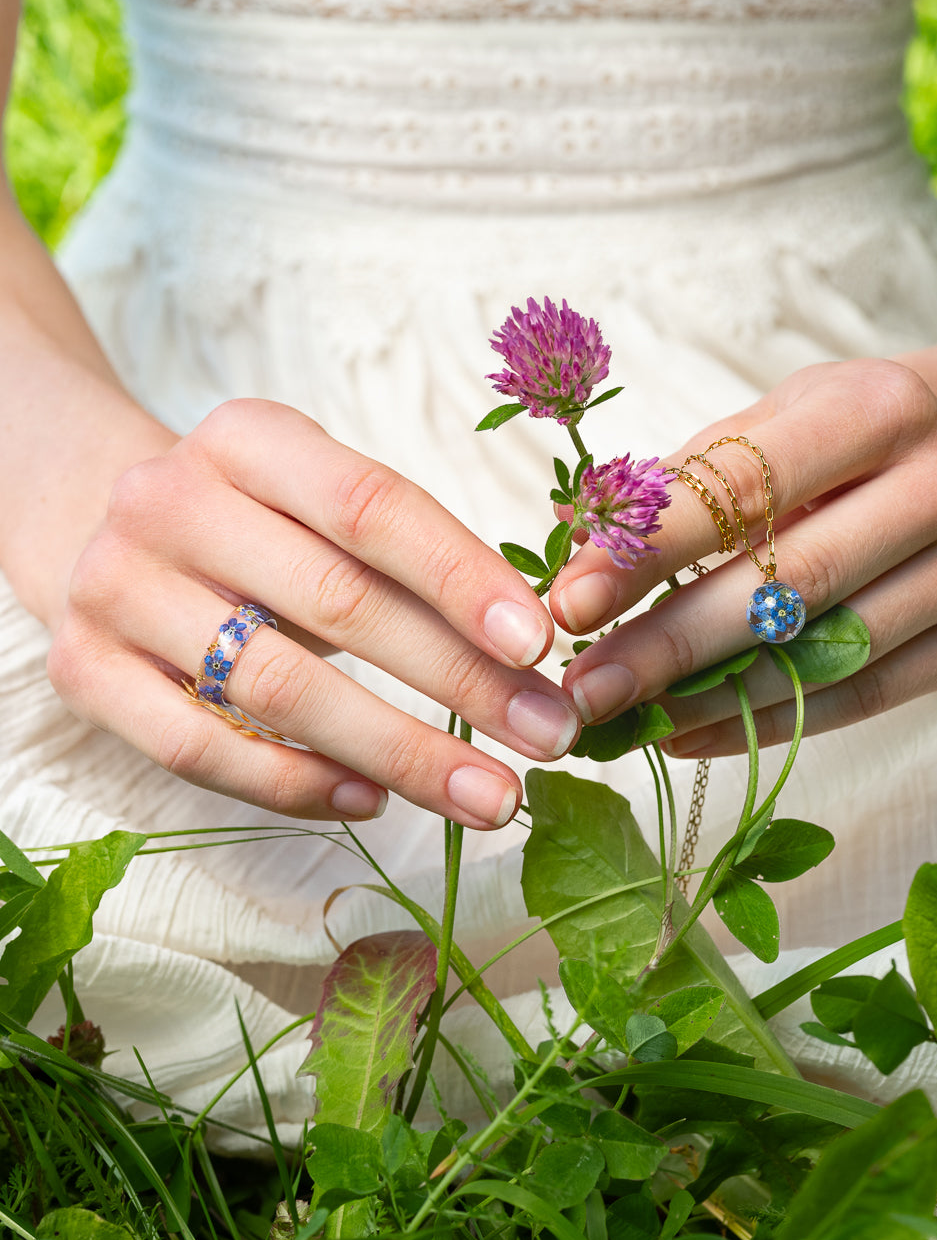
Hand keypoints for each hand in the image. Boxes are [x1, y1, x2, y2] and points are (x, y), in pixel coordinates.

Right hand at [48, 399, 579, 824]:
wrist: (97, 529)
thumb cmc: (250, 525)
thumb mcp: (313, 502)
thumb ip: (403, 557)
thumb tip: (530, 654)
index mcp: (246, 439)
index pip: (370, 504)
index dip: (461, 577)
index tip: (542, 646)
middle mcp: (170, 502)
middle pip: (337, 603)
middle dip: (462, 680)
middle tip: (548, 737)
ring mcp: (117, 588)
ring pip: (276, 687)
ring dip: (400, 751)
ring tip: (490, 795)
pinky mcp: (84, 672)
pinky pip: (200, 748)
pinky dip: (295, 783)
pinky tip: (373, 800)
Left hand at [549, 360, 936, 755]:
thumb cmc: (840, 443)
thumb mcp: (765, 428)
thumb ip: (679, 485)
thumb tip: (571, 545)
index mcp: (882, 404)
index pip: (747, 487)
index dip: (651, 552)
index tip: (569, 605)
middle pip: (793, 582)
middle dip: (671, 644)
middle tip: (585, 690)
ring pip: (830, 650)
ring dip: (712, 697)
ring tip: (627, 719)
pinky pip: (865, 695)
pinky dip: (768, 722)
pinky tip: (690, 733)